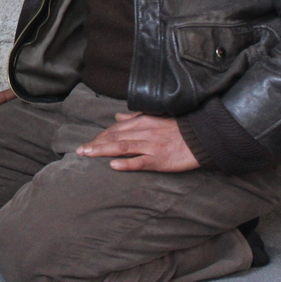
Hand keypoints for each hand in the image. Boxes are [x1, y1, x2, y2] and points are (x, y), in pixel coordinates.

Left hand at [76, 112, 200, 171]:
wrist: (200, 138)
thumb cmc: (177, 129)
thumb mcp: (154, 118)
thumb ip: (134, 117)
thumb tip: (118, 115)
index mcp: (141, 122)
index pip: (115, 129)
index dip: (100, 136)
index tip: (87, 144)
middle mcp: (143, 132)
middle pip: (114, 137)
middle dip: (95, 144)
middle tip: (80, 151)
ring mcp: (151, 146)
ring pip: (122, 147)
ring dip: (103, 150)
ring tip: (88, 154)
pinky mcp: (160, 160)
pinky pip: (140, 162)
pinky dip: (126, 163)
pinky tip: (113, 165)